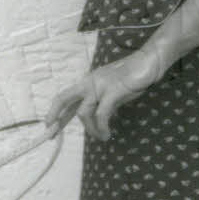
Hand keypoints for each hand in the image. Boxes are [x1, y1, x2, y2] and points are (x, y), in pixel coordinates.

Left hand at [44, 48, 164, 141]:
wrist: (149, 62)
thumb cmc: (133, 76)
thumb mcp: (113, 91)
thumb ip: (103, 102)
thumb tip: (97, 118)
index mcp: (88, 82)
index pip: (67, 98)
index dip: (56, 112)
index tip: (49, 125)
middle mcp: (89, 82)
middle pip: (63, 98)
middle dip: (55, 116)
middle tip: (49, 133)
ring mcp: (99, 86)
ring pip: (83, 113)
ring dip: (90, 129)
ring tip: (101, 137)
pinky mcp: (112, 91)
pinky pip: (101, 114)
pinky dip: (101, 127)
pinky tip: (106, 134)